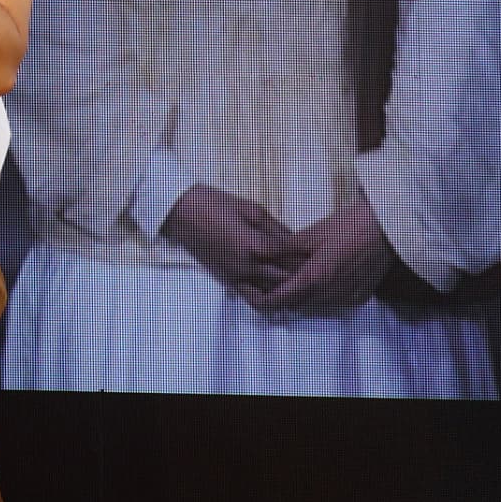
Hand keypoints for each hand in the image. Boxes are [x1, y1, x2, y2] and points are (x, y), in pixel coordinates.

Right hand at [164, 185, 311, 303]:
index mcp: (256, 245)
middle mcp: (248, 266)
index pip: (293, 257)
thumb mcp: (250, 208)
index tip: (321, 253)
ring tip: (300, 280)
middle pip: (288, 278)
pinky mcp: (227, 281)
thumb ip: (276, 228)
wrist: (179, 211)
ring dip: (288, 288)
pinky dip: (269, 298)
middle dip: (303, 273)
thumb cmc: (213, 203)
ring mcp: (237, 276)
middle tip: (315, 267)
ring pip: (273, 292)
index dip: (309, 255)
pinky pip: (254, 298)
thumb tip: (296, 242)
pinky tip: (277, 291)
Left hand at [258, 189, 396, 314]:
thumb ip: (283, 250)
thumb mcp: (309, 235)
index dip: (266, 299)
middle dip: (283, 296)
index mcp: (315, 278)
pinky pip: (334, 302)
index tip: (255, 293)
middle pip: (297, 304)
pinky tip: (318, 279)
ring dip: (303, 296)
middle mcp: (331, 294)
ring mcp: (348, 298)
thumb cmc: (347, 226)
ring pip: (316, 305)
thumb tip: (260, 256)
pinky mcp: (361, 297)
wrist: (385, 228)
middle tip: (270, 281)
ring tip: (293, 278)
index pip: (283, 300)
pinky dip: (322, 295)